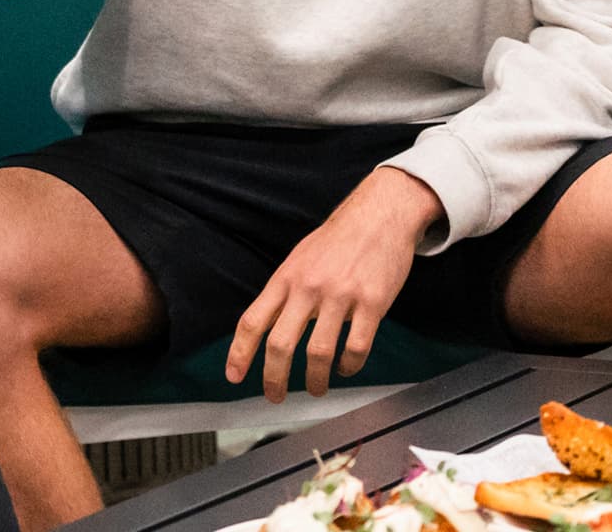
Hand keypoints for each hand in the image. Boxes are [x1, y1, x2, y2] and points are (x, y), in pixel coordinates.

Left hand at [226, 167, 440, 402]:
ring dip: (314, 380)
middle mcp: (308, 288)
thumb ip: (284, 292)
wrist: (378, 215)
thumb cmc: (337, 240)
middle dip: (273, 378)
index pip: (252, 321)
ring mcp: (340, 296)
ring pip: (318, 352)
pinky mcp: (372, 304)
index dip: (239, 353)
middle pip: (280, 344)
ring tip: (315, 388)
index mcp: (285, 278)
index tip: (234, 376)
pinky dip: (349, 366)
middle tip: (274, 396)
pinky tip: (346, 368)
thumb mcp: (299, 260)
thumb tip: (267, 325)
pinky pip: (356, 347)